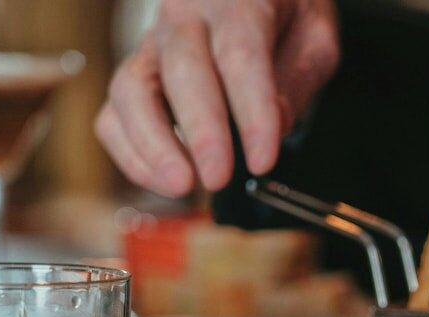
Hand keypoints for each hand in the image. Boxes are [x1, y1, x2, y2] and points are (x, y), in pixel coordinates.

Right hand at [95, 0, 339, 195]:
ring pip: (131, 90)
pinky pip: (114, 116)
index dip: (251, 114)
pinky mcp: (134, 75)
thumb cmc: (287, 14)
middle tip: (219, 178)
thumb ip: (298, 78)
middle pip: (182, 70)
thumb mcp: (314, 37)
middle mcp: (186, 16)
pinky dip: (132, 155)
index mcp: (238, 0)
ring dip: (153, 145)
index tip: (262, 161)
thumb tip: (277, 124)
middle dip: (200, 132)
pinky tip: (165, 182)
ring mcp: (152, 45)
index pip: (241, 56)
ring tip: (182, 185)